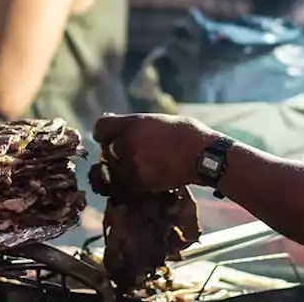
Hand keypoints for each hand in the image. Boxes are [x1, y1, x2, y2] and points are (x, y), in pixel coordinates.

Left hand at [92, 114, 219, 191]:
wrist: (202, 155)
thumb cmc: (186, 133)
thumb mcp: (158, 120)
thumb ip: (135, 124)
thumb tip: (119, 123)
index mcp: (132, 123)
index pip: (100, 127)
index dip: (103, 133)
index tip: (107, 137)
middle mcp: (126, 142)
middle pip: (107, 149)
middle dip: (114, 151)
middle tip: (131, 153)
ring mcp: (130, 164)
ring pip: (114, 168)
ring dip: (122, 168)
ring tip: (141, 165)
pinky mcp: (138, 182)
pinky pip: (125, 183)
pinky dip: (132, 181)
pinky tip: (146, 175)